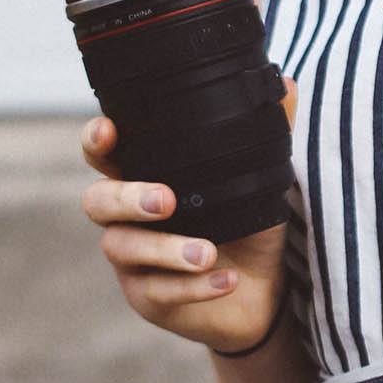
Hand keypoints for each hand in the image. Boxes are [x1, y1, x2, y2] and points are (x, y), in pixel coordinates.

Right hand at [78, 81, 297, 351]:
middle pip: (98, 202)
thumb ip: (267, 134)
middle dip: (127, 198)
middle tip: (166, 201)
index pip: (105, 155)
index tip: (108, 131)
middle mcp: (127, 219)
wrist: (261, 293)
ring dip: (166, 249)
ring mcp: (133, 261)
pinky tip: (226, 280)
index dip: (96, 141)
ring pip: (124, 250)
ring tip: (207, 253)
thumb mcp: (261, 181)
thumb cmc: (246, 227)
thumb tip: (285, 84)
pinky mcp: (148, 298)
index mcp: (145, 179)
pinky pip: (160, 292)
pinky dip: (195, 287)